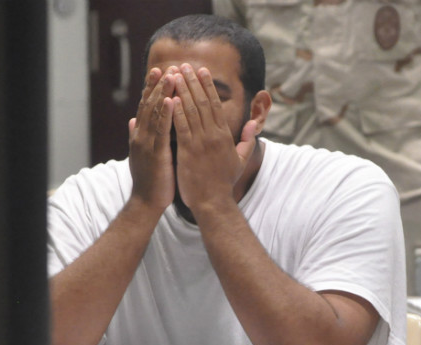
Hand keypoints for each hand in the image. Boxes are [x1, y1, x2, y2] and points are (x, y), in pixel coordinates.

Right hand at [127, 67, 176, 213]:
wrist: (146, 203)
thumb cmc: (149, 180)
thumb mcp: (142, 155)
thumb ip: (138, 136)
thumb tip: (133, 121)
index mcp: (140, 135)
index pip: (146, 107)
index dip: (152, 89)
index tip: (160, 72)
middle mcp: (141, 136)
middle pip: (149, 104)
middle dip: (158, 85)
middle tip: (166, 66)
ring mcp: (147, 143)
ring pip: (154, 113)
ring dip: (162, 93)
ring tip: (170, 75)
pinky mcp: (156, 153)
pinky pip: (161, 130)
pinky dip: (165, 113)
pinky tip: (171, 99)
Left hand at [171, 64, 256, 215]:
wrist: (213, 203)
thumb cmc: (224, 183)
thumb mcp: (241, 160)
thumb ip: (246, 140)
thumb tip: (250, 124)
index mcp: (224, 135)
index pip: (216, 105)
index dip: (208, 86)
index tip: (201, 71)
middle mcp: (214, 136)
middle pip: (203, 102)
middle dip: (193, 82)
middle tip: (184, 65)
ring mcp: (201, 143)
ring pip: (191, 110)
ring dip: (182, 90)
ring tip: (174, 74)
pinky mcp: (188, 152)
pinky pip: (181, 127)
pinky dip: (176, 111)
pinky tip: (170, 97)